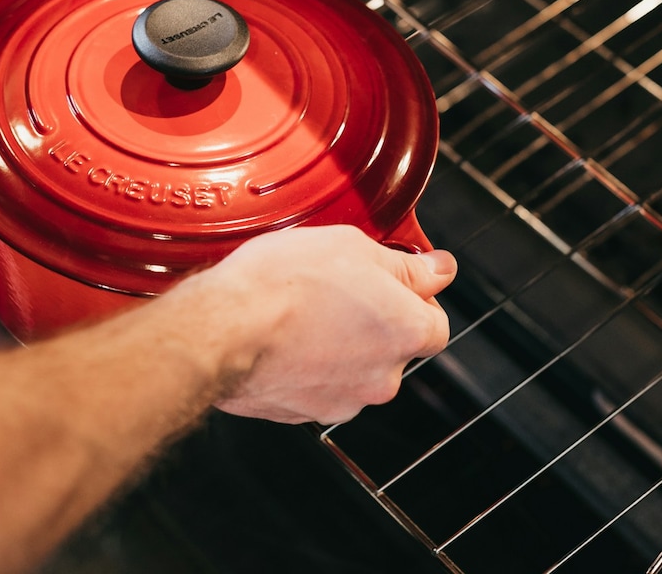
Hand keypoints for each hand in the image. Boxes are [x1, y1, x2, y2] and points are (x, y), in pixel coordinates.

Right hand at [182, 225, 456, 424]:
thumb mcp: (353, 246)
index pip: (435, 324)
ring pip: (353, 370)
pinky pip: (315, 387)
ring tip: (301, 313)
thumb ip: (406, 266)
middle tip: (336, 291)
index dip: (414, 300)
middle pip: (392, 349)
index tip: (392, 282)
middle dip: (372, 323)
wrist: (222, 329)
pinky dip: (305, 367)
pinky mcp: (302, 415)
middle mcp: (383, 377)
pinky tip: (281, 338)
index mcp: (406, 332)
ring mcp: (342, 401)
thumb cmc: (283, 283)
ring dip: (337, 347)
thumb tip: (439, 269)